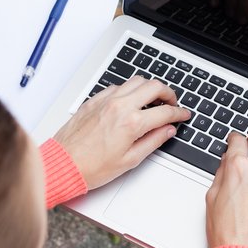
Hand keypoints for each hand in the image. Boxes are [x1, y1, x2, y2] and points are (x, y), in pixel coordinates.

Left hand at [53, 76, 190, 189]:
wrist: (63, 164)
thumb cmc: (92, 167)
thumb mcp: (130, 160)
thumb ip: (153, 141)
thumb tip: (166, 131)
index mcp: (131, 123)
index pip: (165, 112)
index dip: (179, 113)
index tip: (183, 115)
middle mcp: (120, 106)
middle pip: (154, 86)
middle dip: (169, 93)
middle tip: (172, 103)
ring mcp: (106, 100)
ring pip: (136, 81)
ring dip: (149, 88)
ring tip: (153, 100)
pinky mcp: (94, 100)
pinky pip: (118, 86)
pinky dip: (129, 90)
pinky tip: (130, 101)